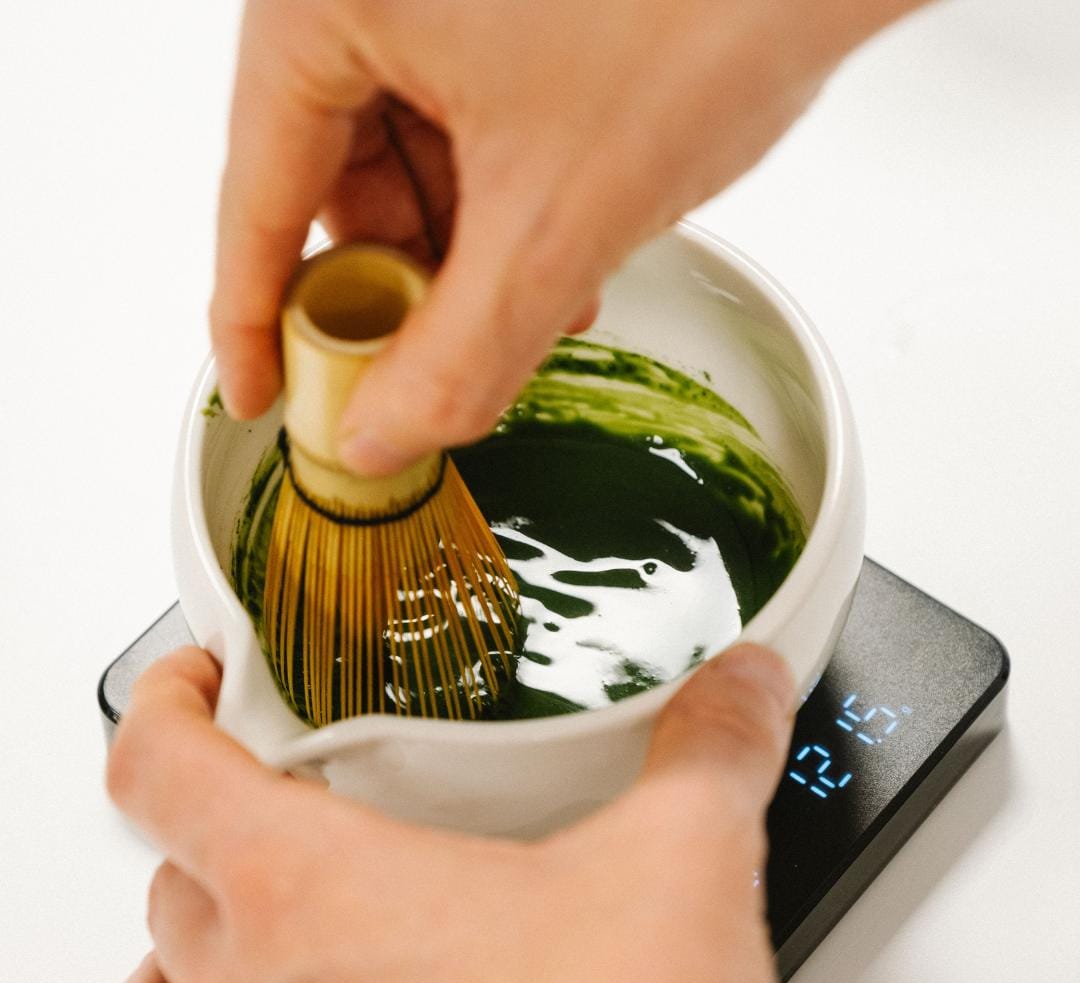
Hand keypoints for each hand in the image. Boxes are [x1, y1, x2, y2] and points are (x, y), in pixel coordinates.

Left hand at [99, 644, 794, 982]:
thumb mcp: (681, 874)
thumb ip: (711, 753)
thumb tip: (741, 684)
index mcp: (315, 894)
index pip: (163, 767)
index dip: (166, 701)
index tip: (199, 678)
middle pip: (171, 872)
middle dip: (219, 817)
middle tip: (289, 794)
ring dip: (187, 944)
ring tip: (253, 916)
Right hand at [210, 0, 921, 475]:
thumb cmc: (711, 5)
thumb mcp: (556, 222)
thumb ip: (453, 356)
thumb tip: (376, 435)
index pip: (259, 195)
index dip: (254, 320)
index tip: (260, 397)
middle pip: (333, 180)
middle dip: (394, 290)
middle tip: (428, 367)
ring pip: (406, 156)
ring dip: (460, 252)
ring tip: (529, 306)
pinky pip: (460, 118)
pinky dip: (498, 198)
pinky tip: (551, 246)